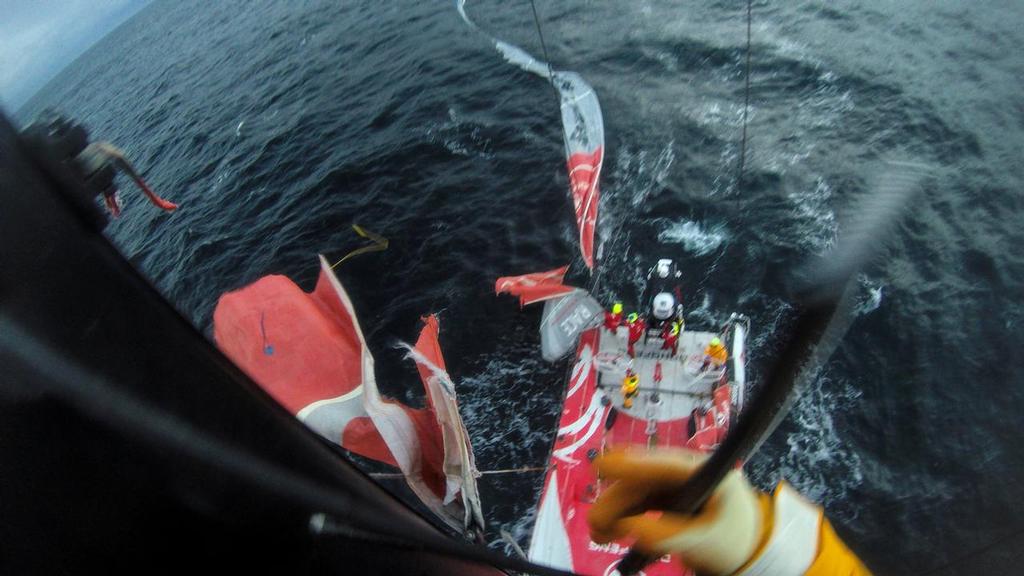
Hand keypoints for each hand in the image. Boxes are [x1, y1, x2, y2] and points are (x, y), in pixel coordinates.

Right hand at [588, 449, 765, 575]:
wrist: (746, 550)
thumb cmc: (733, 541)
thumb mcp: (704, 540)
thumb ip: (667, 534)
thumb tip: (626, 526)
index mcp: (705, 472)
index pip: (665, 465)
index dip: (633, 464)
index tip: (603, 466)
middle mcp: (686, 472)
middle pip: (644, 480)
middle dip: (617, 500)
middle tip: (595, 523)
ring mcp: (676, 484)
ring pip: (638, 491)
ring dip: (615, 510)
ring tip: (597, 533)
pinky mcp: (669, 497)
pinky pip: (641, 503)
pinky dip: (624, 516)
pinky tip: (609, 532)